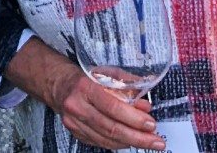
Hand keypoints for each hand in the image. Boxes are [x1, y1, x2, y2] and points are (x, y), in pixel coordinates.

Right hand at [48, 63, 164, 150]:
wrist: (60, 85)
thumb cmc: (85, 78)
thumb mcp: (106, 74)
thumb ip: (127, 88)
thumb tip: (145, 106)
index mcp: (85, 87)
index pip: (112, 107)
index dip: (133, 118)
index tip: (150, 124)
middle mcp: (77, 106)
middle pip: (110, 127)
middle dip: (137, 137)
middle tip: (156, 141)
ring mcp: (74, 122)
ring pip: (106, 139)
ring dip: (130, 142)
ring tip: (148, 142)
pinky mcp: (75, 132)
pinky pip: (100, 142)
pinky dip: (117, 143)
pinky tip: (129, 141)